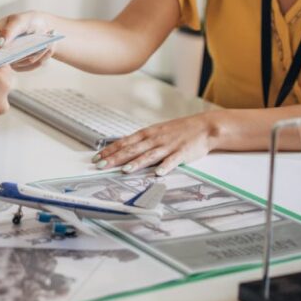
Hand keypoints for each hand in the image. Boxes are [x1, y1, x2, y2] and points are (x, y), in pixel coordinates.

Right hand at [0, 11, 54, 71]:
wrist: (46, 28)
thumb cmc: (29, 21)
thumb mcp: (19, 20)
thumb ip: (9, 31)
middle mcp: (0, 50)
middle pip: (1, 62)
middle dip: (20, 55)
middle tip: (33, 48)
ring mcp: (11, 59)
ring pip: (20, 65)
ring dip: (34, 54)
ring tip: (44, 44)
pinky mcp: (23, 65)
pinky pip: (30, 67)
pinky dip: (41, 58)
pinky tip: (47, 48)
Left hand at [93, 112, 221, 175]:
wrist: (203, 127)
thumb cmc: (178, 131)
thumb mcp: (156, 132)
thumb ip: (141, 141)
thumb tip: (123, 147)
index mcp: (147, 134)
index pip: (124, 142)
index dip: (110, 150)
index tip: (97, 157)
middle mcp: (155, 139)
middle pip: (132, 150)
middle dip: (115, 158)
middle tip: (101, 165)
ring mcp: (168, 146)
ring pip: (149, 156)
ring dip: (136, 163)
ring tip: (124, 170)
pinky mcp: (182, 153)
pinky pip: (173, 161)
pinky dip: (165, 167)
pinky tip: (158, 173)